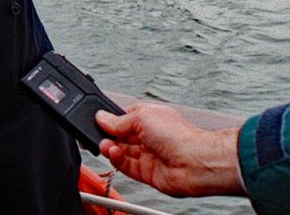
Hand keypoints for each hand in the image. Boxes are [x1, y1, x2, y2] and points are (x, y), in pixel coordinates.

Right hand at [96, 103, 245, 197]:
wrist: (193, 162)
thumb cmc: (178, 135)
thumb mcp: (142, 117)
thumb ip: (119, 120)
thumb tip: (102, 117)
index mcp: (151, 117)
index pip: (126, 117)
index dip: (112, 119)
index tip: (98, 120)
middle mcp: (150, 135)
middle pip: (122, 136)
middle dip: (109, 134)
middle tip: (96, 134)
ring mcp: (148, 154)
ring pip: (123, 152)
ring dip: (111, 148)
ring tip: (105, 145)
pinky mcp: (146, 172)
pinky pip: (126, 166)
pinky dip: (117, 161)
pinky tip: (113, 154)